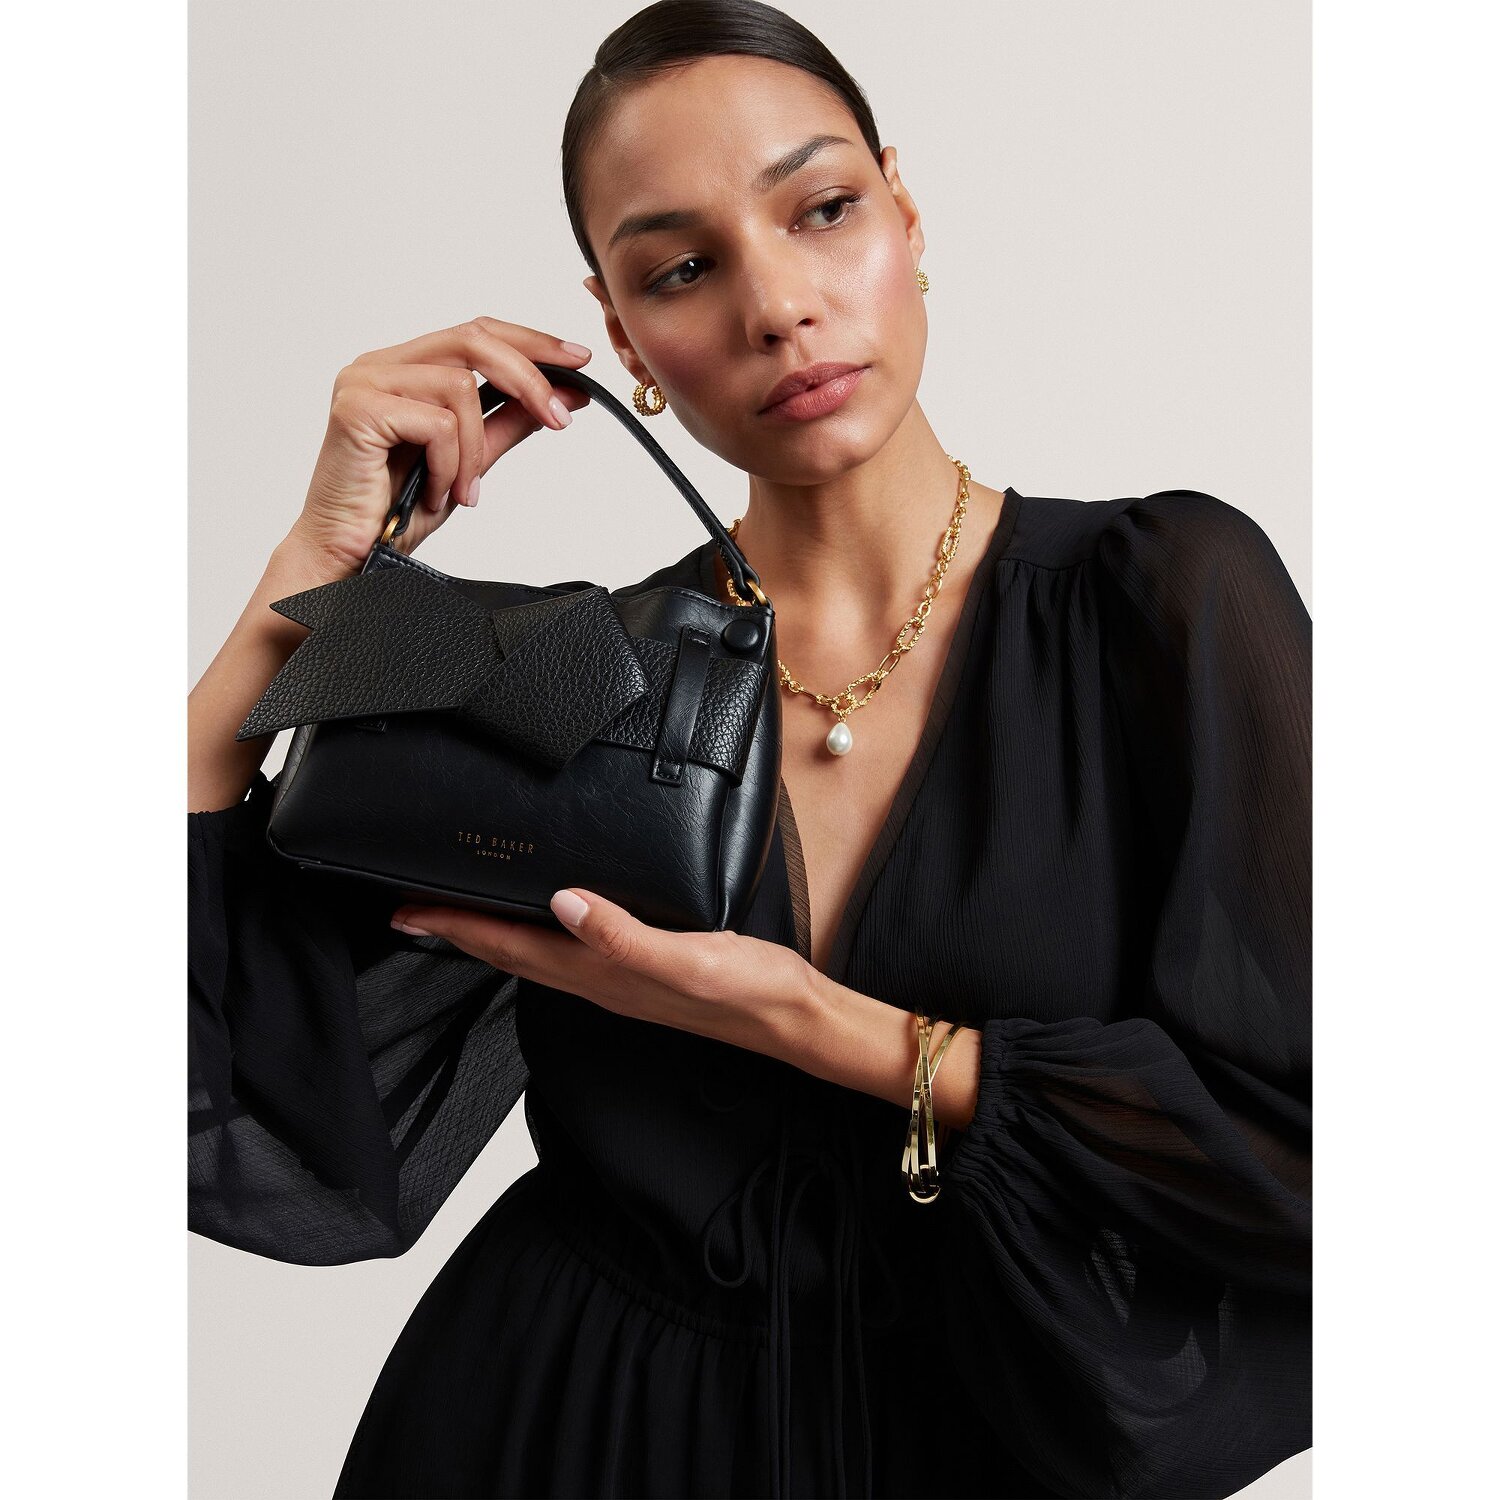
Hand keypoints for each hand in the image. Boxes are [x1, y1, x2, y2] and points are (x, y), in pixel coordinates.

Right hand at [286, 316, 595, 577]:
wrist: (351, 558)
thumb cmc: (397, 512)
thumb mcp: (470, 462)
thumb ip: (507, 424)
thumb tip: (561, 396)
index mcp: (406, 368)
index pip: (477, 332)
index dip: (531, 341)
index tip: (579, 360)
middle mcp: (381, 364)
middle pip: (474, 339)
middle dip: (529, 378)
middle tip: (562, 418)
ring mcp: (364, 381)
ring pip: (460, 385)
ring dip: (476, 449)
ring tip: (465, 490)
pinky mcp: (357, 408)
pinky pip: (436, 422)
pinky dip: (450, 465)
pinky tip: (437, 494)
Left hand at [389, 888, 823, 1062]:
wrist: (790, 1018)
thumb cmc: (747, 991)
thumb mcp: (687, 959)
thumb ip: (624, 935)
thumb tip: (564, 903)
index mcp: (601, 975)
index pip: (510, 947)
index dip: (456, 927)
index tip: (406, 909)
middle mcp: (599, 981)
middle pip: (510, 954)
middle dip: (456, 932)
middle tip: (410, 909)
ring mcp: (618, 980)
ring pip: (534, 955)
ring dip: (490, 936)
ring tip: (459, 915)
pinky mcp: (639, 971)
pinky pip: (567, 953)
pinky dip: (536, 935)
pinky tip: (545, 920)